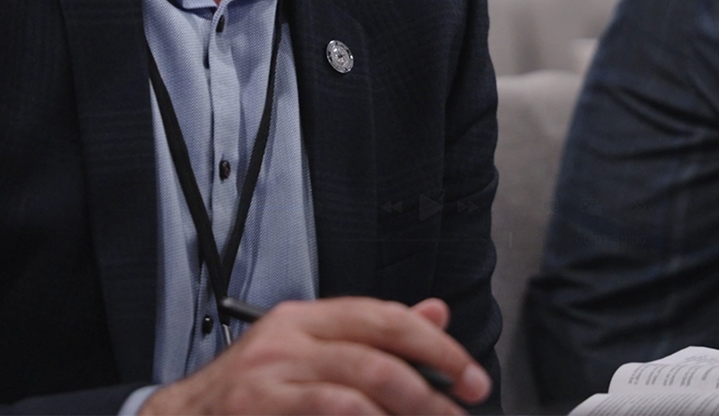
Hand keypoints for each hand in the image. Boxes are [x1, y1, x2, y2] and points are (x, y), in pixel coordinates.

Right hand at [140, 296, 489, 415]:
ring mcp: (268, 378)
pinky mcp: (256, 409)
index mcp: (303, 318)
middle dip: (431, 388)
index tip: (470, 375)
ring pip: (358, 390)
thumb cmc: (248, 395)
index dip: (436, 345)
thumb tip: (435, 312)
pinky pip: (329, 413)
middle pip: (376, 355)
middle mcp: (286, 339)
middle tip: (461, 410)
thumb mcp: (306, 353)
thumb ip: (369, 336)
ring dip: (407, 411)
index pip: (383, 316)